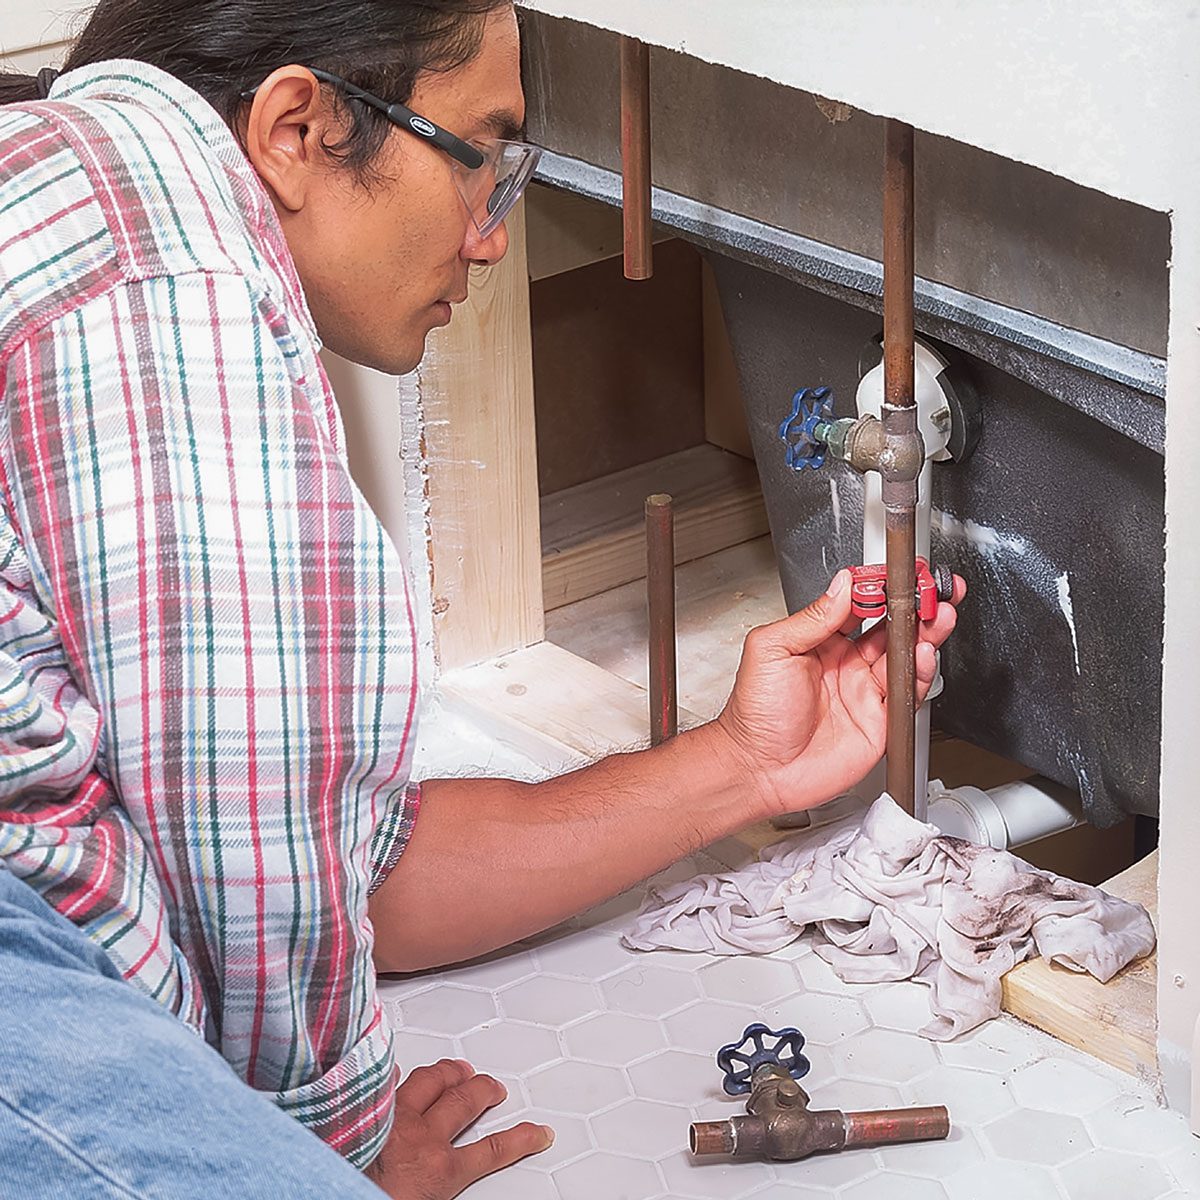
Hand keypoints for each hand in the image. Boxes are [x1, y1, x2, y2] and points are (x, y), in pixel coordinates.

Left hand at [366, 1059, 552, 1198]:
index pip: (492, 1151)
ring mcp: (392, 1118)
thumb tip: (433, 1186)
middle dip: (484, 1091)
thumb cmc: (370, 1198)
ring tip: (458, 1068)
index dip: (519, 1139)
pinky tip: (395, 1069)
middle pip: (465, 1103)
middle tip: (493, 1088)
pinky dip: (392, 1076)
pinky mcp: (362, 1109)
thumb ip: (433, 1188)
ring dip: (448, 1073)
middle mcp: (421, 1138)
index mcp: (438, 1172)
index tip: (537, 1131)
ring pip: (430, 1082)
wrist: (319, 1192)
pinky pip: (383, 1084)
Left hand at [715, 569, 964, 815]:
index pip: (860, 607)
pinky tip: (923, 653)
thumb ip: (812, 616)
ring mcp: (865, 693)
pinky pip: (909, 693)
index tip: (897, 575)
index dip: (881, 590)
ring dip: (925, 634)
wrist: (758, 768)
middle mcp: (847, 666)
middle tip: (932, 590)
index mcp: (822, 643)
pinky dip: (922, 672)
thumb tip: (842, 586)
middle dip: (916, 609)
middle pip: (892, 630)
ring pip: (906, 657)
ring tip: (937, 616)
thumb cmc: (754, 714)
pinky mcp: (880, 722)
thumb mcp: (772, 648)